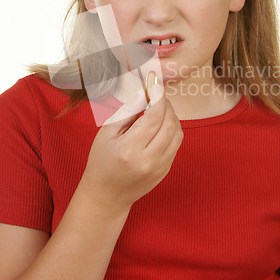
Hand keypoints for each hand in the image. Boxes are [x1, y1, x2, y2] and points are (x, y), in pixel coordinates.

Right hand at [80, 80, 183, 215]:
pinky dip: (172, 129)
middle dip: (166, 105)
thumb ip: (127, 112)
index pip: (153, 116)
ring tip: (159, 109)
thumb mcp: (106, 133)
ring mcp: (159, 168)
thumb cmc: (102, 161)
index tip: (155, 83)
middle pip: (169, 124)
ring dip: (172, 116)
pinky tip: (160, 125)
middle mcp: (147, 160)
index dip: (158, 96)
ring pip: (177, 133)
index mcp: (129, 149)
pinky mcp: (165, 171)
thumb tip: (145, 92)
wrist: (106, 196)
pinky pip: (176, 144)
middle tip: (157, 96)